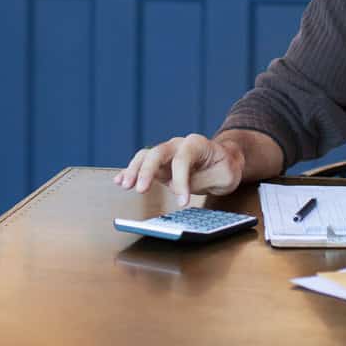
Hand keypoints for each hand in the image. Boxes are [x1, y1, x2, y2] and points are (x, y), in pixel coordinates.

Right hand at [114, 133, 245, 205]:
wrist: (224, 160)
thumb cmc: (225, 167)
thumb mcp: (225, 176)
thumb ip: (203, 179)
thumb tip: (183, 188)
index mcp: (196, 143)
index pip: (183, 159)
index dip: (181, 181)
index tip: (182, 202)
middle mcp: (178, 144)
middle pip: (158, 152)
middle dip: (147, 170)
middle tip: (140, 189)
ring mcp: (167, 153)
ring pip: (146, 156)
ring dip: (134, 170)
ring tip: (125, 185)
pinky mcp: (160, 165)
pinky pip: (142, 164)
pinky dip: (130, 171)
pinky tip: (119, 181)